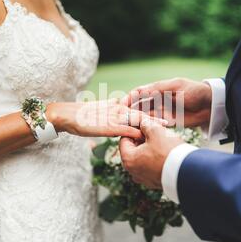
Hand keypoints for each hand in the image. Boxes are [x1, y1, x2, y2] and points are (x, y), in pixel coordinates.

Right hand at [46, 100, 165, 138]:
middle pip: (142, 112)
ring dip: (152, 123)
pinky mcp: (109, 125)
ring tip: (166, 126)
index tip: (166, 113)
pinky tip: (147, 135)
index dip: (152, 110)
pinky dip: (137, 132)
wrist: (67, 116)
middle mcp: (118, 109)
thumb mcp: (100, 115)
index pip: (138, 107)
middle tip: (173, 117)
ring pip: (138, 119)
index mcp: (118, 106)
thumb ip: (112, 115)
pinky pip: (126, 128)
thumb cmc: (82, 118)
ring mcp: (114, 117)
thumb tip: (120, 119)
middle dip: (158, 115)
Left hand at [119, 119, 183, 188]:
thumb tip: (142, 123)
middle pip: (134, 149)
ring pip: (143, 158)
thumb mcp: (155, 131)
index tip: (145, 125)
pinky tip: (167, 152)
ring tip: (163, 141)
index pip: (124, 139)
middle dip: (143, 139)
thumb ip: (145, 124)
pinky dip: (156, 159)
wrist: (187, 171)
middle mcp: (133, 172)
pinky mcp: (154, 182)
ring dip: (150, 148)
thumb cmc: (168, 150)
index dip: (134, 130)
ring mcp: (143, 179)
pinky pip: (151, 167)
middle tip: (155, 132)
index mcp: (128, 160)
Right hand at [121, 78, 211, 127]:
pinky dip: (146, 128)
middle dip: (129, 111)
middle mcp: (157, 100)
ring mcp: (161, 111)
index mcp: (158, 88)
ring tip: (126, 127)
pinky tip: (139, 132)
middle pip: (138, 106)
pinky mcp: (167, 121)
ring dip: (136, 121)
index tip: (120, 105)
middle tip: (120, 119)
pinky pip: (153, 125)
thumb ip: (159, 89)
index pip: (138, 93)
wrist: (210, 104)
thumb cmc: (194, 91)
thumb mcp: (176, 87)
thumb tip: (140, 92)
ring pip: (144, 116)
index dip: (128, 98)